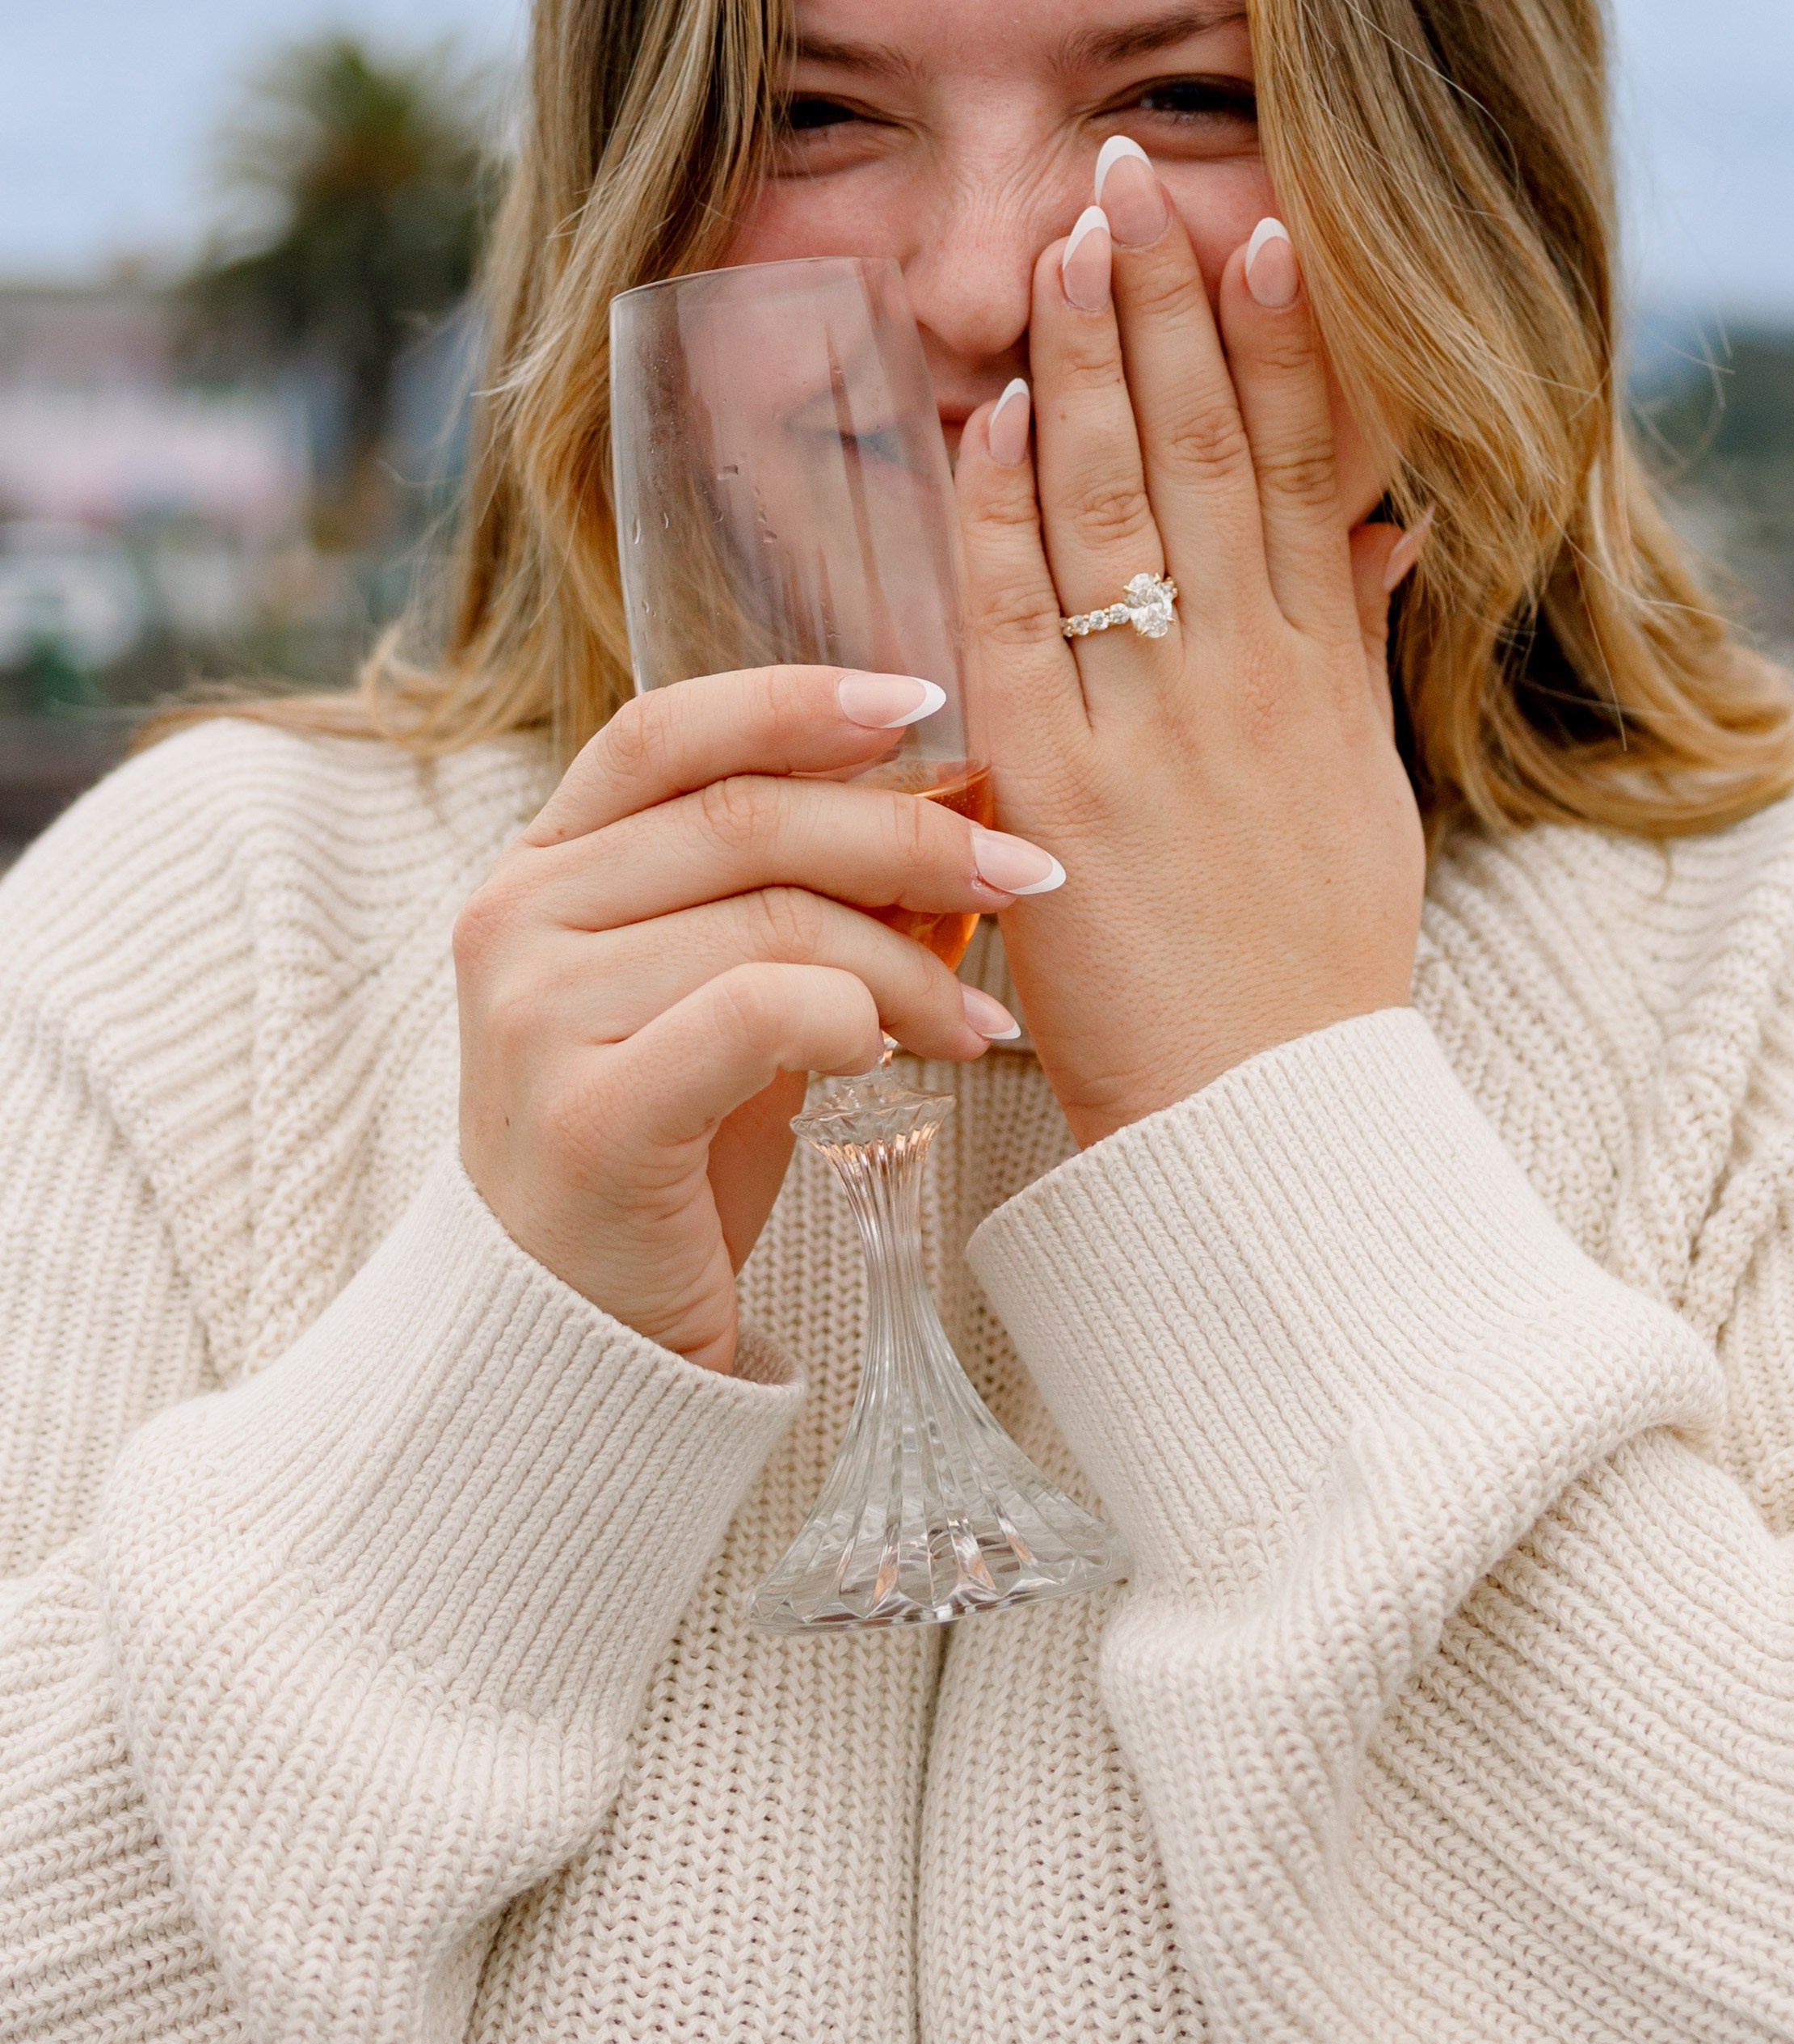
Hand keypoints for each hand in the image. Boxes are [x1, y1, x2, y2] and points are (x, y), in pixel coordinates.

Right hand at [453, 667, 1059, 1367]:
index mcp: (541, 868)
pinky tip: (891, 1057)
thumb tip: (947, 813)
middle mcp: (517, 919)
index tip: (921, 703)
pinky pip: (760, 1012)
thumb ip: (787, 899)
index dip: (796, 701)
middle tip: (1026, 871)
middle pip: (747, 817)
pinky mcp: (588, 1114)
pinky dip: (852, 1019)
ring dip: (907, 960)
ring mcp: (538, 1014)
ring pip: (773, 919)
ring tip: (971, 1019)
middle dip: (912, 836)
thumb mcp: (718, 998)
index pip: (665, 731)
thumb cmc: (666, 1153)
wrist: (575, 1342)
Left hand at [955, 142, 1426, 1146]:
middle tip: (1129, 178)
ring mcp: (1152, 722)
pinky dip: (1002, 513)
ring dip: (1087, 368)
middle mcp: (1246, 675)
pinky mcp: (1055, 783)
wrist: (1269, 1118)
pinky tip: (987, 418)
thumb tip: (1386, 524)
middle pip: (1207, 452)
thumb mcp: (1367, 791)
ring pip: (1120, 506)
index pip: (1300, 470)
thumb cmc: (1314, 968)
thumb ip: (1355, 646)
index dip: (1279, 342)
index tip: (1258, 227)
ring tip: (1067, 244)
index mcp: (1321, 673)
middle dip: (1163, 307)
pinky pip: (1020, 619)